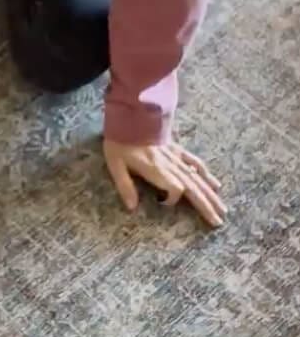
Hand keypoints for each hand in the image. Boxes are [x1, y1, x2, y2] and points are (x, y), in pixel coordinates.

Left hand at [103, 138, 225, 227]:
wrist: (129, 114)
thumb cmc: (120, 141)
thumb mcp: (115, 164)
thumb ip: (125, 186)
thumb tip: (132, 208)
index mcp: (155, 168)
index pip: (175, 188)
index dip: (173, 199)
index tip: (162, 203)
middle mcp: (170, 164)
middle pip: (192, 187)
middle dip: (205, 205)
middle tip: (218, 221)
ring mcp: (176, 156)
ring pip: (198, 178)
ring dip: (210, 194)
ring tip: (222, 210)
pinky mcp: (177, 150)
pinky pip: (195, 162)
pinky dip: (206, 174)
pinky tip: (216, 185)